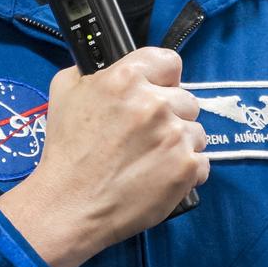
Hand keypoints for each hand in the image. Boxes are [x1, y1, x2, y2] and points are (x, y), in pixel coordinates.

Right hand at [0, 48, 208, 266]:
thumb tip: (109, 68)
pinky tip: (160, 176)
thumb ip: (93, 73)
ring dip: (179, 143)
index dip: (163, 78)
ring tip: (151, 159)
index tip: (158, 91)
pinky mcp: (186, 168)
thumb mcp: (64, 92)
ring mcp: (173, 136)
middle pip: (186, 99)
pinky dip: (185, 171)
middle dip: (170, 115)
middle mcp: (154, 104)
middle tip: (147, 135)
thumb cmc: (65, 153)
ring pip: (195, 131)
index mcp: (126, 79)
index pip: (169, 62)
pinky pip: (202, 162)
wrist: (69, 204)